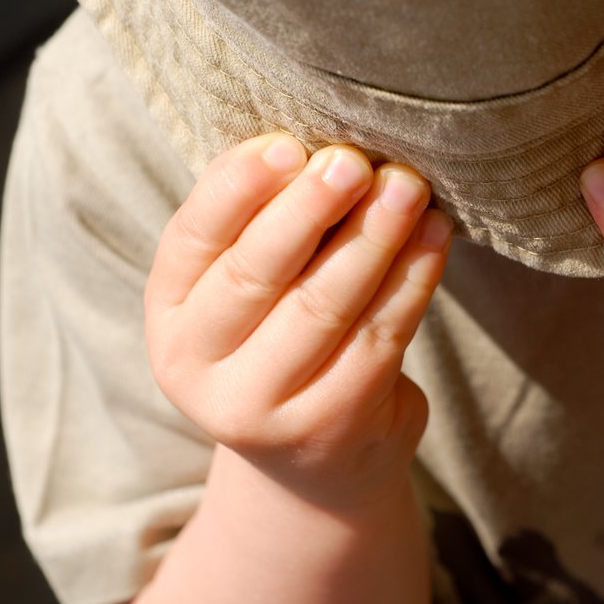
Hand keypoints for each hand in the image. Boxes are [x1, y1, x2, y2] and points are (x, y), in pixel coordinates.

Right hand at [145, 134, 450, 504]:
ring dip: (374, 237)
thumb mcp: (251, 290)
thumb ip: (266, 226)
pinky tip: (435, 236)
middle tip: (357, 159)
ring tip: (409, 187)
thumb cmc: (285, 338)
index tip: (290, 144)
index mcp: (168, 314)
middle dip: (312, 207)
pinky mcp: (333, 426)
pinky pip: (380, 337)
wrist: (318, 459)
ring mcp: (262, 408)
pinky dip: (413, 280)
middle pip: (258, 272)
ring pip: (325, 305)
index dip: (240, 187)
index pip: (194, 238)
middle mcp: (197, 368)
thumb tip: (323, 145)